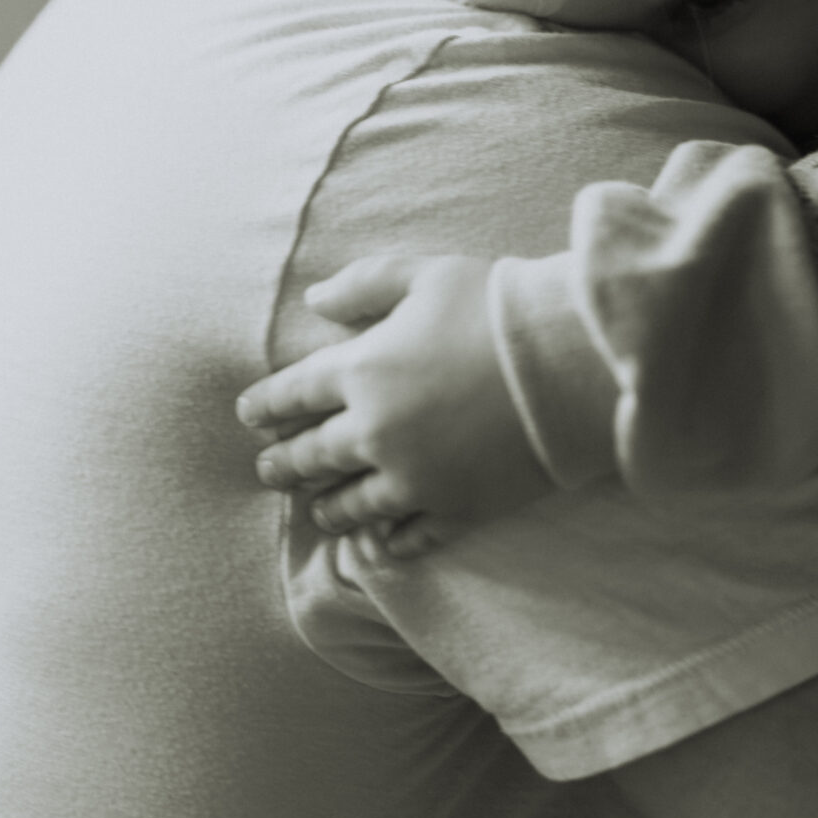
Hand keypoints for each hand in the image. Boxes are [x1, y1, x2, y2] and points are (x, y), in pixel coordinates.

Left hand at [235, 253, 552, 557]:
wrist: (568, 361)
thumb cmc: (496, 307)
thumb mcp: (425, 274)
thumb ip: (364, 285)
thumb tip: (316, 300)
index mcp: (360, 371)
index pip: (292, 394)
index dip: (264, 405)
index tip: (250, 415)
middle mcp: (374, 433)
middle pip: (311, 456)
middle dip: (283, 464)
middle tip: (268, 470)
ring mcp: (413, 479)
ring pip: (351, 505)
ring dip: (328, 508)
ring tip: (318, 511)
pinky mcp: (454, 509)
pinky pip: (408, 538)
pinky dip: (389, 541)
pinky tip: (382, 543)